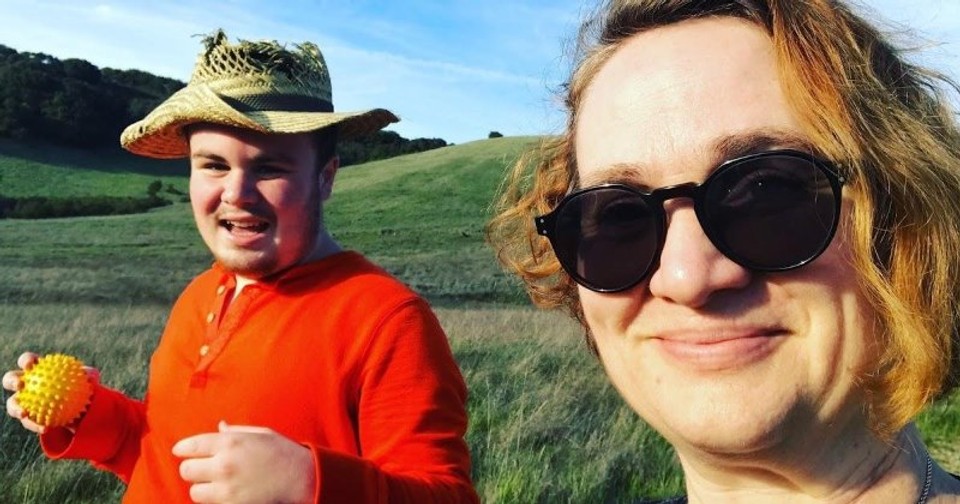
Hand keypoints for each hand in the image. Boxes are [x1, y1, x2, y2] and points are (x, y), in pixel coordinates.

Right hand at [3, 352, 99, 433]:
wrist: (80, 408)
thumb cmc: (82, 386)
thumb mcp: (90, 380)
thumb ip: (89, 375)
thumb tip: (89, 377)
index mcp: (37, 370)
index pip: (27, 361)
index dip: (26, 360)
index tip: (32, 364)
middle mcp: (26, 384)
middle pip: (10, 379)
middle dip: (11, 380)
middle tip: (21, 384)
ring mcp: (23, 401)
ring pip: (12, 404)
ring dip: (15, 409)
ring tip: (24, 413)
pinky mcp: (27, 418)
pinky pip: (28, 422)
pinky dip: (35, 425)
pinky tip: (45, 429)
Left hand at [173, 421, 316, 503]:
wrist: (301, 478)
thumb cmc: (282, 452)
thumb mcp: (260, 434)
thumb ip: (235, 431)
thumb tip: (219, 427)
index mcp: (230, 443)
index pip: (190, 446)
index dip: (182, 449)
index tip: (181, 451)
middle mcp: (225, 465)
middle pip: (186, 471)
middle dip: (192, 469)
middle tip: (203, 469)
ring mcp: (227, 489)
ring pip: (195, 492)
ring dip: (202, 488)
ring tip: (216, 484)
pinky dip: (215, 500)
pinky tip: (228, 493)